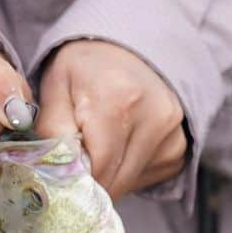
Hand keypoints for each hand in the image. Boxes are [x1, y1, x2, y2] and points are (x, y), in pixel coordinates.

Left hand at [36, 41, 186, 199]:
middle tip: (76, 160)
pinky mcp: (179, 147)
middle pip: (117, 180)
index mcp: (119, 100)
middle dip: (91, 181)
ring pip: (130, 183)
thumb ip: (52, 132)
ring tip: (99, 145)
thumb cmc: (85, 68)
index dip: (76, 179)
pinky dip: (127, 172)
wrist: (127, 49)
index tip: (62, 173)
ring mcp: (173, 134)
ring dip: (110, 177)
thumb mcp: (55, 88)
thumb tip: (59, 174)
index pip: (99, 168)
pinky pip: (146, 177)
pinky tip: (120, 145)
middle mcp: (155, 118)